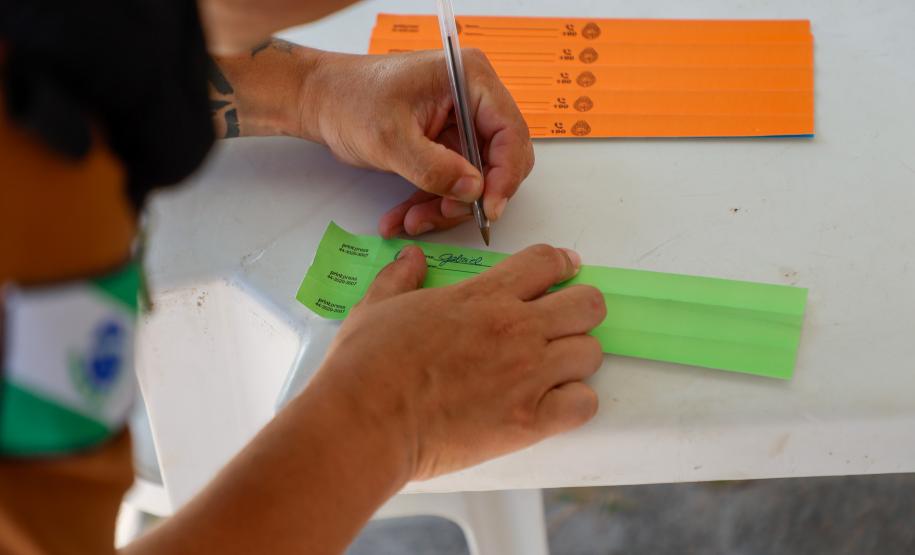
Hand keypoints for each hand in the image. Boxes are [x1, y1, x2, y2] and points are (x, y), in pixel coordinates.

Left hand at [300, 49, 533, 237]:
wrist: (321, 101)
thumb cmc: (350, 100)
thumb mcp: (390, 138)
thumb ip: (434, 167)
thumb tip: (474, 191)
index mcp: (469, 79)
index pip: (509, 131)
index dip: (504, 174)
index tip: (488, 208)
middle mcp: (473, 98)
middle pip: (498, 159)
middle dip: (471, 195)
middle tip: (443, 214)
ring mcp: (460, 122)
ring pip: (474, 178)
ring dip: (445, 206)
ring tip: (410, 221)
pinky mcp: (446, 144)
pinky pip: (451, 182)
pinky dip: (431, 203)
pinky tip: (404, 218)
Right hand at [308, 244, 604, 479]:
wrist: (366, 421)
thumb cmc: (367, 364)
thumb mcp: (377, 306)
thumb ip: (400, 278)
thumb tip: (411, 257)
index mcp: (483, 296)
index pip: (547, 262)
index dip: (561, 264)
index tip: (563, 272)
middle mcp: (516, 329)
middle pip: (587, 304)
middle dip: (579, 310)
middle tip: (559, 324)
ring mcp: (528, 375)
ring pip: (590, 352)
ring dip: (575, 358)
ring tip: (551, 370)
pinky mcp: (530, 420)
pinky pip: (584, 403)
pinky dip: (573, 403)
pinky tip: (550, 405)